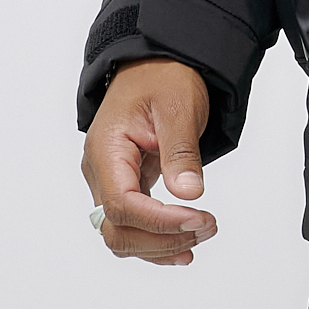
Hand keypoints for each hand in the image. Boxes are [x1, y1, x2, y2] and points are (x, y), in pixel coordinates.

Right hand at [81, 58, 217, 264]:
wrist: (156, 61)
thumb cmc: (163, 77)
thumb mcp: (178, 106)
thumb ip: (180, 151)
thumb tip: (189, 194)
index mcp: (107, 150)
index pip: (122, 205)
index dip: (159, 221)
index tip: (197, 219)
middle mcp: (101, 170)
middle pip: (117, 229)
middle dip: (161, 239)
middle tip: (206, 228)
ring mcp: (111, 180)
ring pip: (122, 234)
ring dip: (160, 245)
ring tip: (201, 235)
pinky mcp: (127, 184)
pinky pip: (134, 223)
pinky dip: (156, 239)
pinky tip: (182, 246)